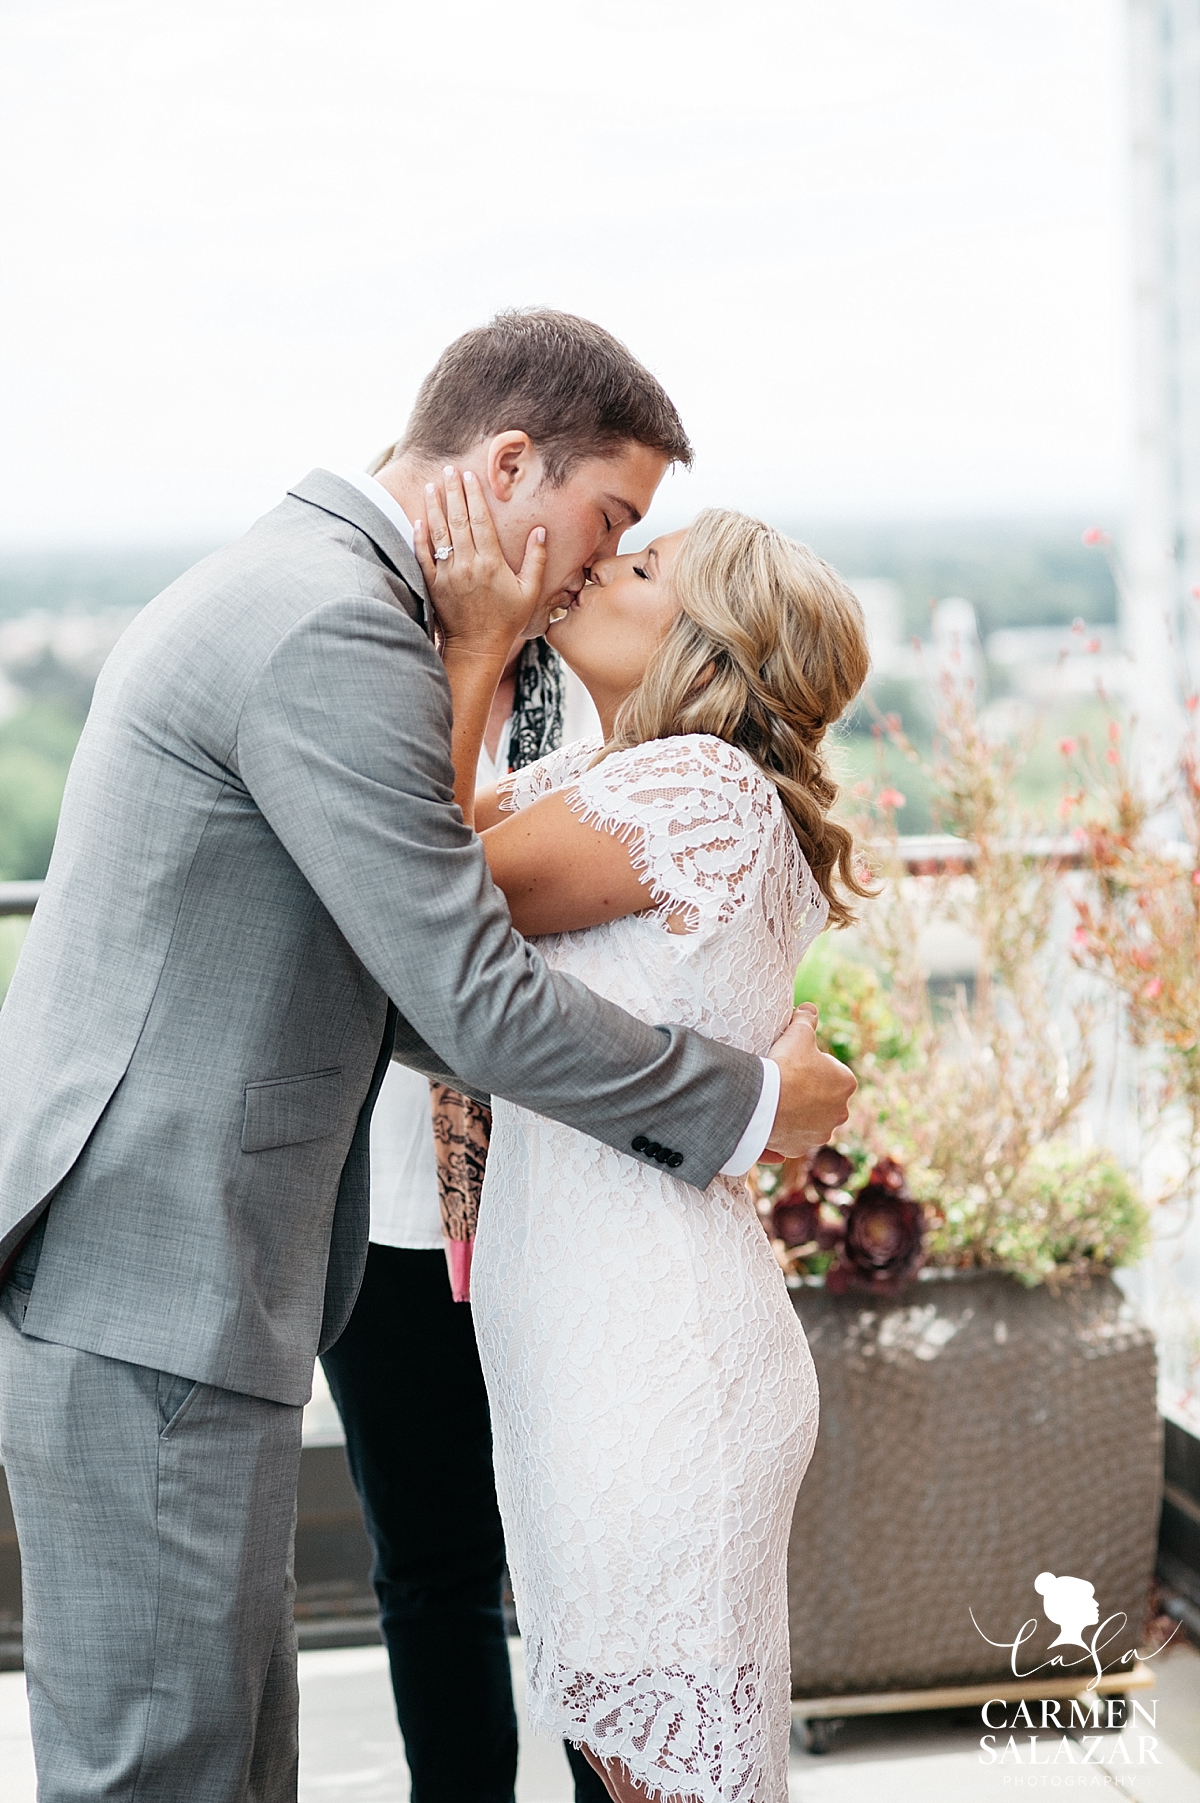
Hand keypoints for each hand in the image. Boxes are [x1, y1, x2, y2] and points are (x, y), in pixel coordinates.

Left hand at [414, 467, 545, 656]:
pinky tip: (418, 520)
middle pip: (458, 520)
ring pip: (439, 533)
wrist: (477, 648)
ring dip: (434, 507)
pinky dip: (420, 538)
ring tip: (430, 486)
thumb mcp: (529, 592)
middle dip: (452, 492)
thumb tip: (540, 531)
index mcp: (491, 562)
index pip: (480, 520)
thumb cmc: (506, 621)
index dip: (473, 495)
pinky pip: (423, 557)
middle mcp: (467, 564)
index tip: (469, 476)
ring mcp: (448, 575)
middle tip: (447, 470)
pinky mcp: (434, 585)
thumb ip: (535, 560)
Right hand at [764, 1007, 855, 1158]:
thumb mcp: (798, 1033)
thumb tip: (810, 1008)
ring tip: (776, 1100)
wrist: (764, 1101)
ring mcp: (820, 1134)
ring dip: (798, 1113)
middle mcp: (840, 1113)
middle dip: (809, 1091)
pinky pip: (792, 1137)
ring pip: (809, 1120)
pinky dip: (783, 1130)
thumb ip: (807, 1019)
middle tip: (785, 1079)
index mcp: (846, 1084)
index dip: (813, 1064)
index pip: (833, 1071)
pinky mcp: (799, 1148)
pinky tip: (770, 1119)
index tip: (797, 1061)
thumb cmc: (786, 1065)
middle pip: (824, 1098)